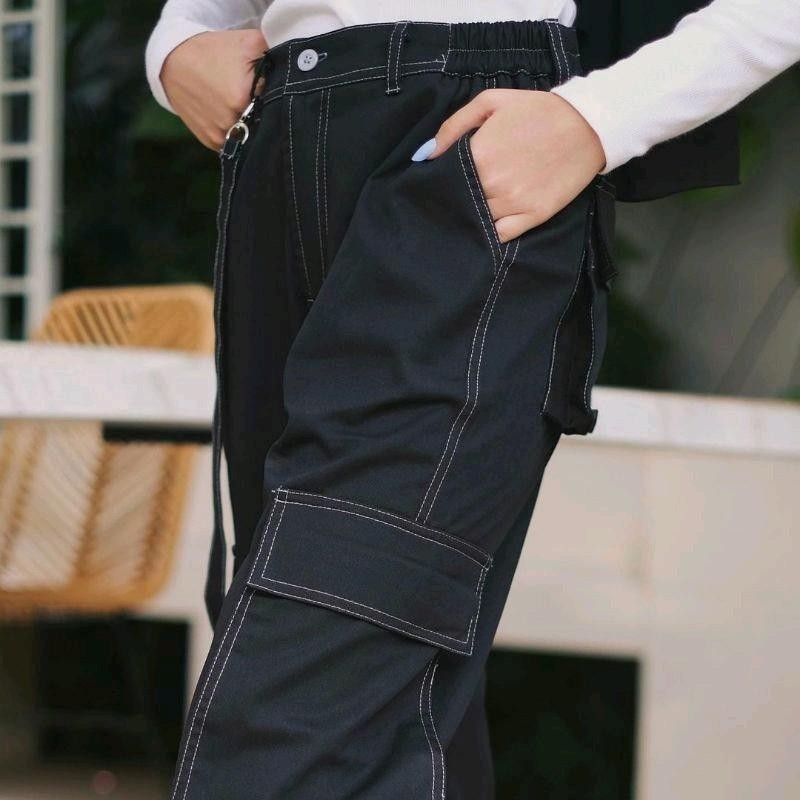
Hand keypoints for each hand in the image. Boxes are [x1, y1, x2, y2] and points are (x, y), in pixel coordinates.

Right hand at [161, 29, 266, 150]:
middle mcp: (229, 122)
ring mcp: (219, 136)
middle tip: (260, 102)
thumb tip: (298, 62)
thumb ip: (274, 52)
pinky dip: (239, 136)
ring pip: (249, 139)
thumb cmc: (215, 52)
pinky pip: (234, 145)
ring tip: (246, 110)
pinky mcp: (211, 142)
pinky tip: (235, 119)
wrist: (175, 63)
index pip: (274, 109)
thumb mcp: (246, 43)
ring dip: (252, 129)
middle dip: (265, 117)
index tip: (274, 95)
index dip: (277, 103)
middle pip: (262, 127)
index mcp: (240, 99)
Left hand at [420, 90, 605, 242]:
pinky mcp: (533, 216)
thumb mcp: (491, 103)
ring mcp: (513, 203)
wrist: (587, 124)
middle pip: (458, 202)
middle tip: (456, 194)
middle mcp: (492, 184)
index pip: (444, 179)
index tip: (440, 180)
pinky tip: (491, 221)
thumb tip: (424, 155)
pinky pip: (501, 235)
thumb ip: (453, 127)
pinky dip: (492, 232)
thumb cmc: (537, 111)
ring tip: (475, 205)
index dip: (439, 181)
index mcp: (479, 155)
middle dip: (453, 199)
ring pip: (477, 220)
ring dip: (471, 216)